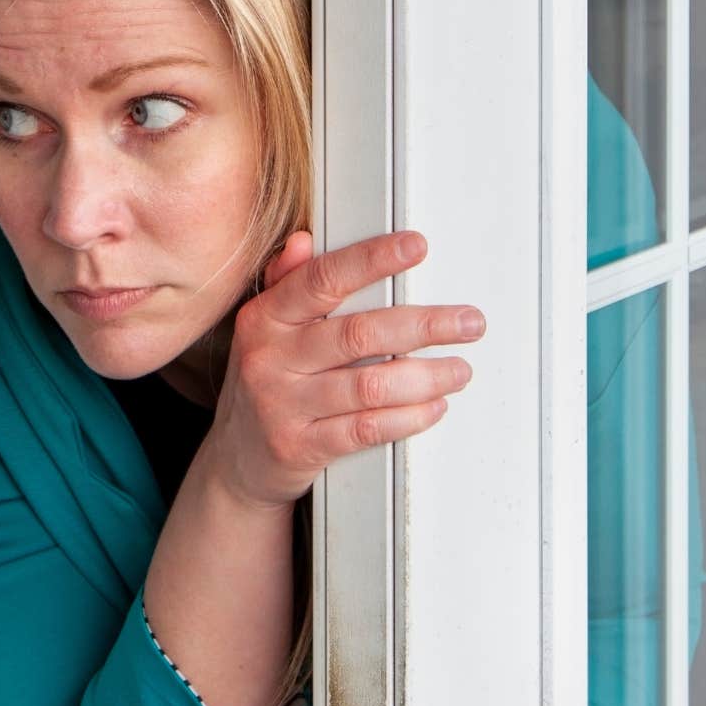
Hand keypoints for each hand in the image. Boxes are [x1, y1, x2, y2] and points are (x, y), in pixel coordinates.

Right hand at [197, 229, 483, 510]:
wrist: (236, 463)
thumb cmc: (266, 384)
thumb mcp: (265, 331)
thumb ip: (288, 284)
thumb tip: (304, 242)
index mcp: (264, 318)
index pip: (323, 280)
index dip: (372, 260)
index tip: (416, 247)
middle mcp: (270, 358)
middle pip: (360, 333)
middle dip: (425, 325)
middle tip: (469, 322)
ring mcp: (283, 405)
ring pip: (370, 385)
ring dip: (427, 376)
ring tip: (460, 369)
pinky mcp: (300, 447)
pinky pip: (367, 429)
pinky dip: (409, 417)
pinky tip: (433, 406)